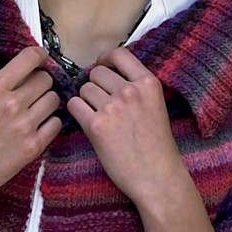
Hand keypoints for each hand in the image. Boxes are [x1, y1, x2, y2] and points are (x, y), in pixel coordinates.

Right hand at [0, 45, 62, 203]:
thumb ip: (1, 88)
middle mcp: (11, 104)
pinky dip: (50, 123)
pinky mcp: (33, 147)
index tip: (41, 59)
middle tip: (33, 92)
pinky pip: (56, 124)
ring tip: (34, 111)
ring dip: (47, 102)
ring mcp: (24, 126)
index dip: (39, 56)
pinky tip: (37, 127)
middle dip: (41, 83)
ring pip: (54, 100)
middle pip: (46, 79)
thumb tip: (26, 74)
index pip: (30, 58)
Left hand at [66, 46, 184, 205]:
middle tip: (100, 102)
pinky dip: (76, 112)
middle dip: (94, 85)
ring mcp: (113, 108)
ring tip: (98, 116)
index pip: (119, 53)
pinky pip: (74, 105)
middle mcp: (130, 91)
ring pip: (84, 89)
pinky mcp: (96, 126)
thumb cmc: (157, 146)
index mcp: (148, 83)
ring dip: (86, 100)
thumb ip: (137, 88)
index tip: (102, 68)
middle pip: (96, 72)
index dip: (105, 59)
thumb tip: (109, 72)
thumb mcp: (156, 106)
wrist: (157, 177)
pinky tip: (87, 122)